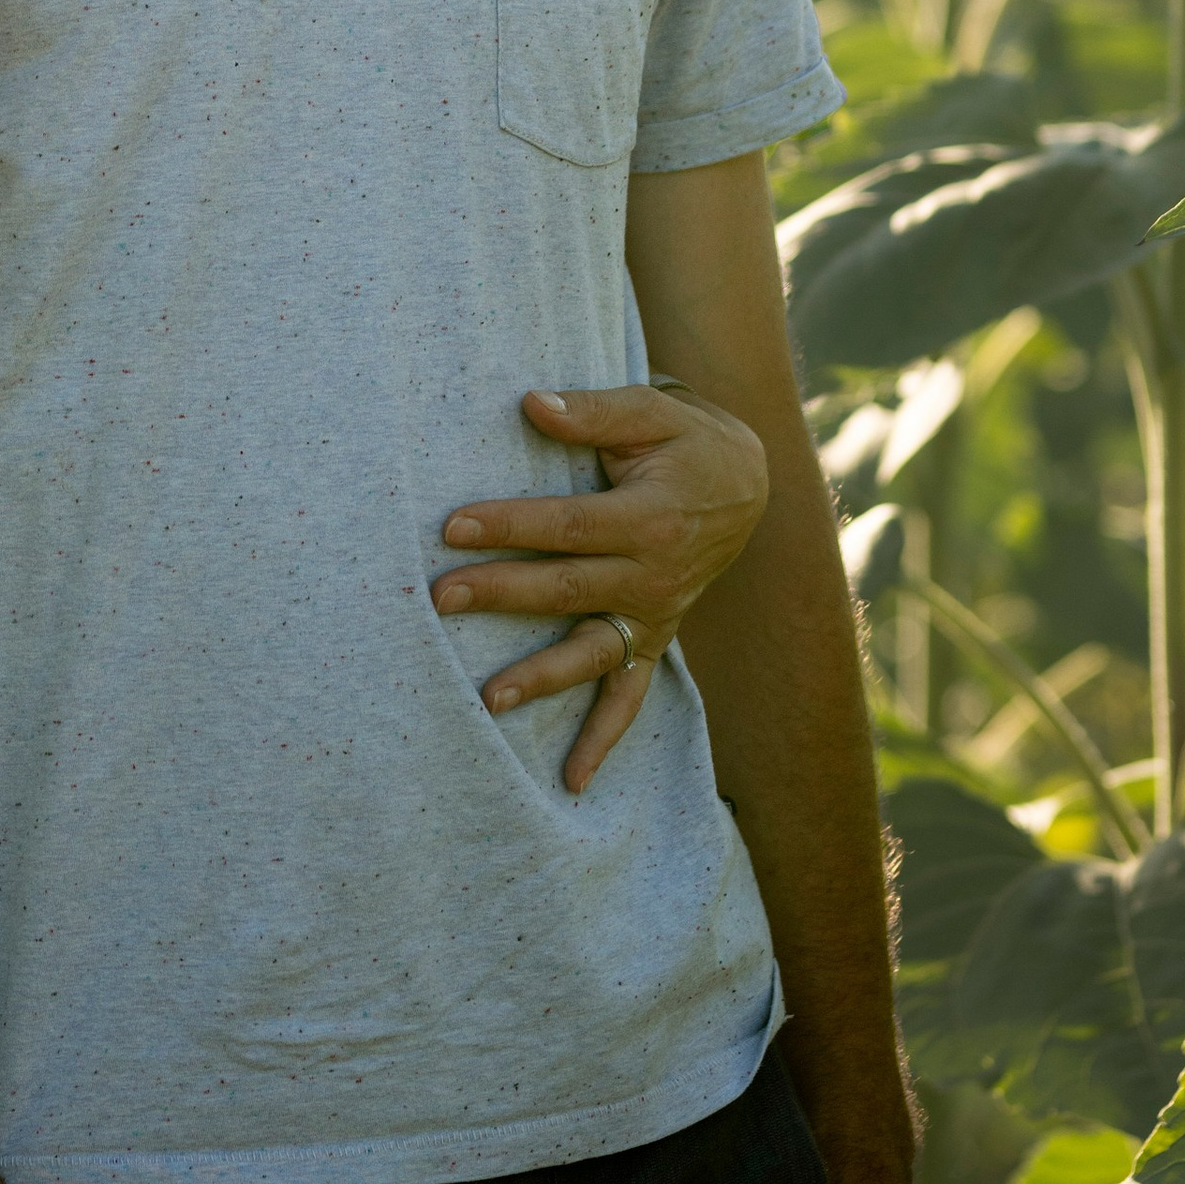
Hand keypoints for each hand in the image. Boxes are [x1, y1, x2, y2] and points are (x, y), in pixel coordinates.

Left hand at [431, 378, 769, 790]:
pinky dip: (604, 737)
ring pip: (592, 652)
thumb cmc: (684, 438)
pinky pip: (630, 694)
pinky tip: (572, 779)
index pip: (567, 526)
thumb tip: (532, 404)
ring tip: (488, 699)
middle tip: (439, 597)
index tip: (452, 527)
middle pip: (567, 589)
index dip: (509, 525)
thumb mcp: (649, 411)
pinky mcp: (654, 637)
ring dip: (541, 677)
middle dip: (501, 593)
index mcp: (651, 518)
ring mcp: (655, 614)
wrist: (745, 481)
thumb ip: (591, 413)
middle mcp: (655, 576)